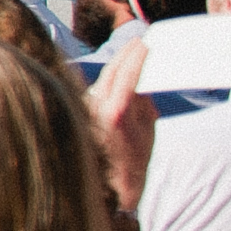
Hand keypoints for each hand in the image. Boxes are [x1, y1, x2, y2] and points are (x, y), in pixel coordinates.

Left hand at [90, 37, 156, 207]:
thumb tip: (142, 82)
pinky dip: (109, 84)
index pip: (126, 74)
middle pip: (111, 72)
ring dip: (117, 68)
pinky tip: (119, 77)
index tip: (145, 43)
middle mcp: (96, 108)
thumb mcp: (148, 131)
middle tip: (140, 43)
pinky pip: (96, 94)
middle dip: (126, 55)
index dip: (137, 56)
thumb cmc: (135, 163)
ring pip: (102, 81)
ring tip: (133, 55)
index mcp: (115, 111)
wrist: (113, 188)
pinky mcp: (81, 115)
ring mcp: (86, 111)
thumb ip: (144, 104)